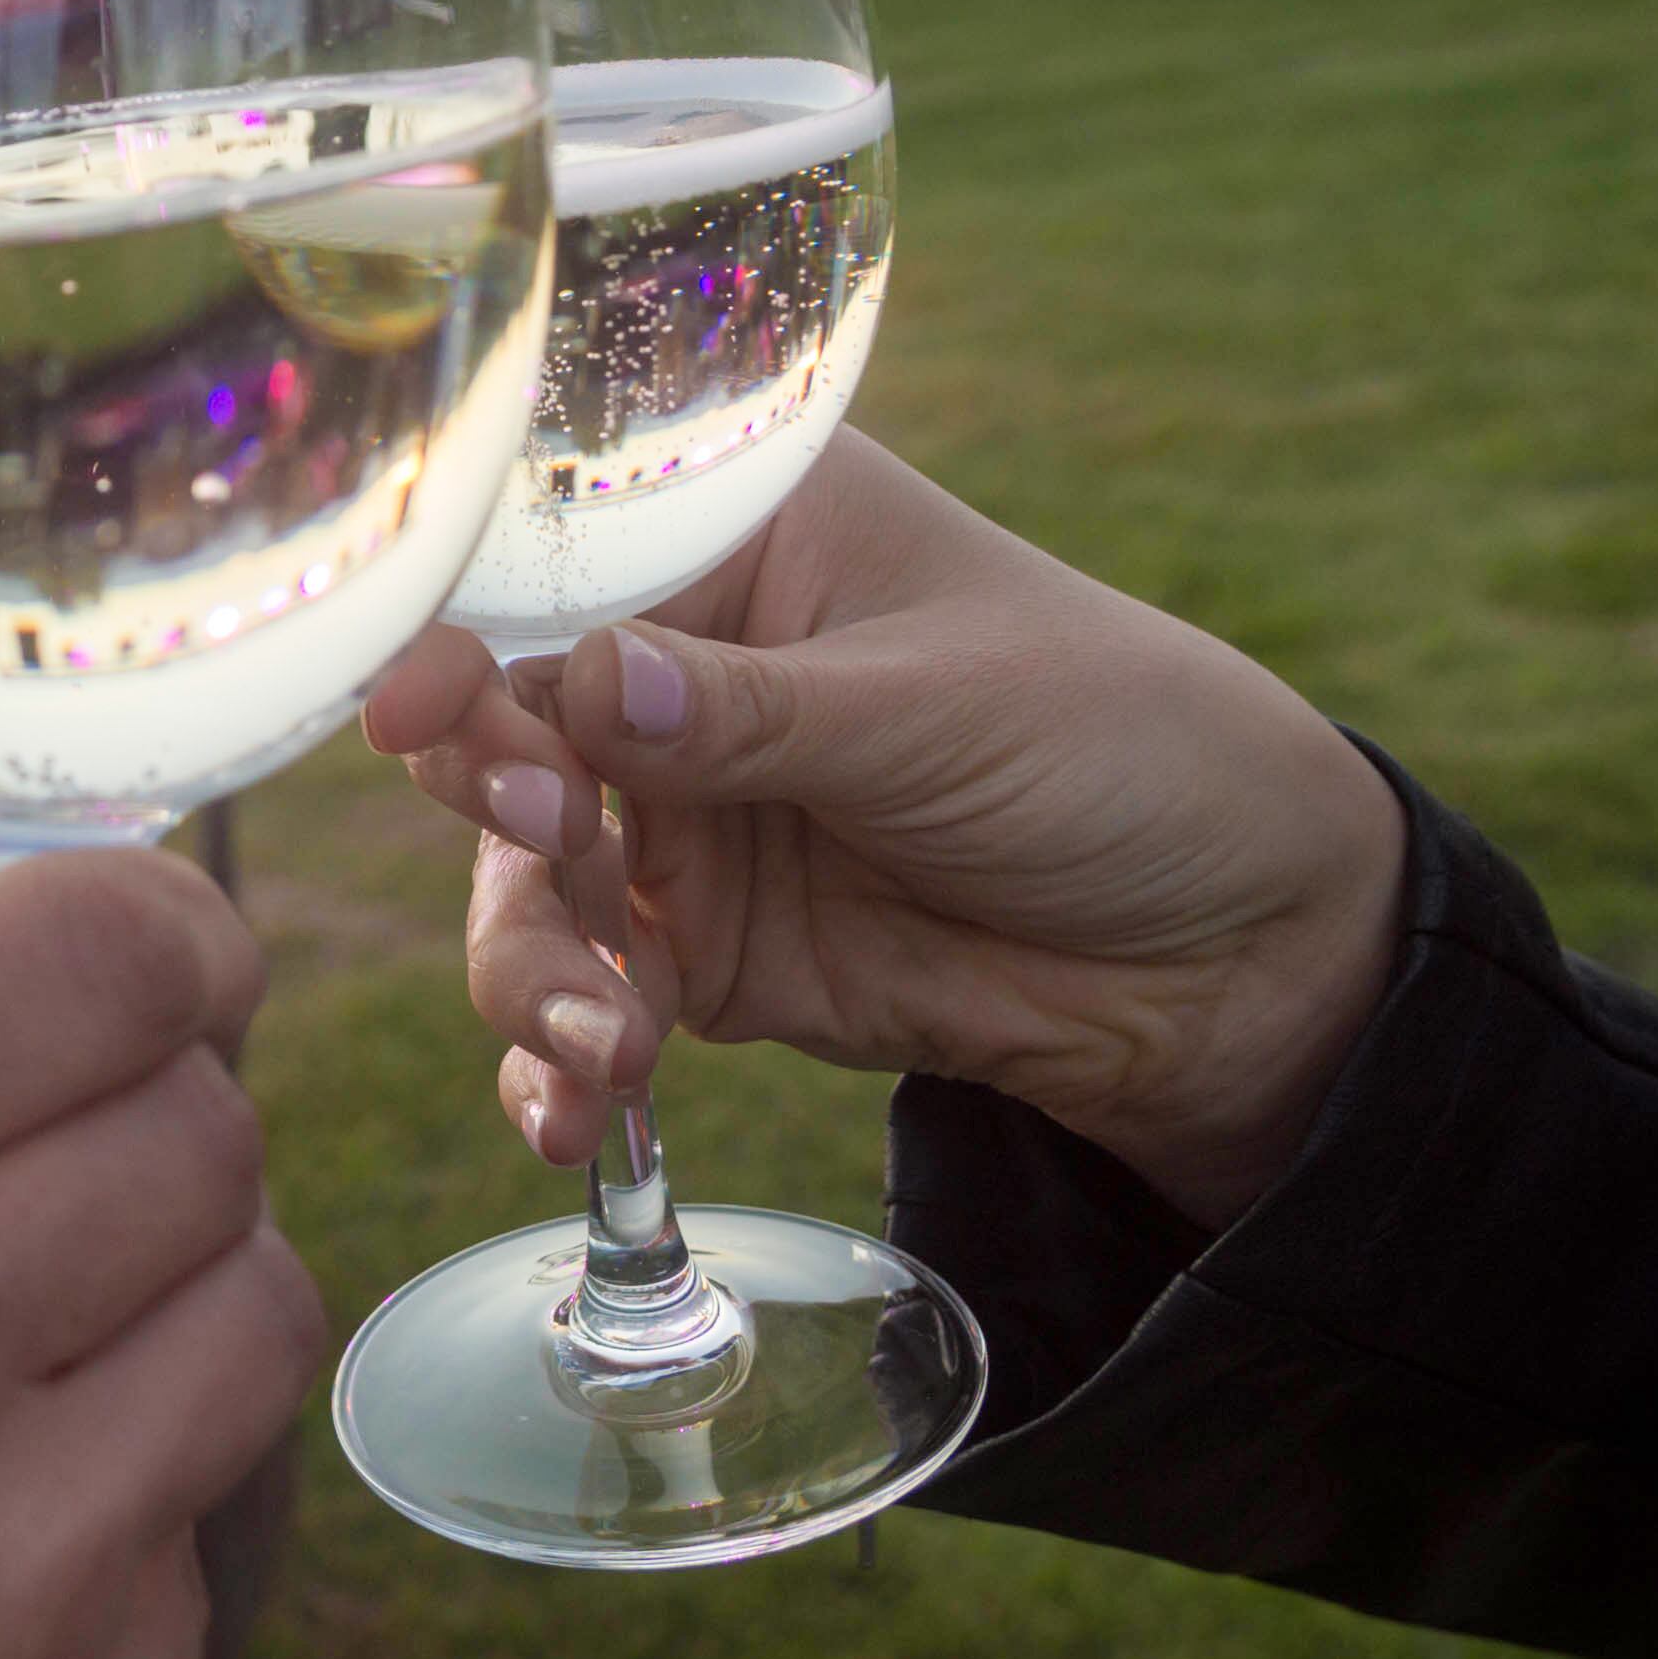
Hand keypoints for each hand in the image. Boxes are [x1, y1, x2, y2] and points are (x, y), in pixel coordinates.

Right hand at [0, 842, 311, 1658]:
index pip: (103, 948)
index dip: (152, 948)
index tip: (140, 986)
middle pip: (206, 1127)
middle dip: (138, 1142)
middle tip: (31, 1221)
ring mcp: (3, 1581)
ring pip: (257, 1319)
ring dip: (159, 1331)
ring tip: (5, 1407)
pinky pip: (203, 1559)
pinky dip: (115, 1558)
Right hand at [361, 432, 1405, 1233]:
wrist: (1234, 953)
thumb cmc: (1118, 747)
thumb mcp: (942, 710)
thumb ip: (757, 712)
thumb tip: (591, 688)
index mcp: (735, 541)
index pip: (550, 566)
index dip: (463, 632)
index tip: (423, 707)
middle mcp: (679, 669)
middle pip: (500, 731)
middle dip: (491, 804)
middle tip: (549, 842)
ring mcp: (683, 817)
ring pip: (524, 883)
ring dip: (530, 963)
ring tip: (599, 1039)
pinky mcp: (703, 954)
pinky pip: (586, 1000)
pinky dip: (559, 1060)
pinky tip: (573, 1117)